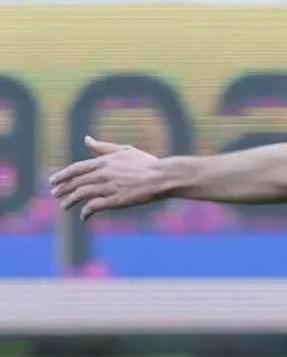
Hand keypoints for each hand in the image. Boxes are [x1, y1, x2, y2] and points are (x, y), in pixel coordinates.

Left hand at [49, 135, 169, 219]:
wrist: (163, 177)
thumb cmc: (146, 163)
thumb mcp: (124, 150)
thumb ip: (103, 147)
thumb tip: (86, 139)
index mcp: (104, 161)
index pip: (76, 168)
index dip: (62, 175)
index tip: (52, 181)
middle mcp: (103, 174)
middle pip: (76, 182)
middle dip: (63, 189)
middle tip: (54, 194)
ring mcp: (109, 187)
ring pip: (82, 194)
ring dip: (70, 201)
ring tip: (63, 206)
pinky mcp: (116, 200)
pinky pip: (95, 206)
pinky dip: (86, 212)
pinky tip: (83, 216)